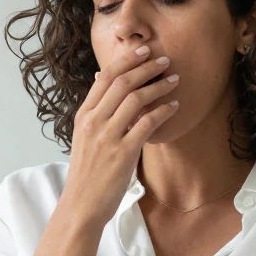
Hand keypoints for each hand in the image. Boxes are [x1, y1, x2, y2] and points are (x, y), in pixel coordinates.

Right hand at [60, 45, 179, 225]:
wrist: (80, 205)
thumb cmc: (86, 173)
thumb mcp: (84, 137)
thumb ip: (95, 112)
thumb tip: (101, 82)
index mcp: (83, 115)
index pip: (105, 77)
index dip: (127, 60)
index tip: (144, 50)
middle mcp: (93, 122)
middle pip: (122, 82)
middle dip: (146, 67)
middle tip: (165, 60)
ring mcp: (107, 137)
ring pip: (135, 99)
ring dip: (158, 86)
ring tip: (174, 80)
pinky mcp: (123, 153)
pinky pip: (147, 123)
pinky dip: (163, 111)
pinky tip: (174, 106)